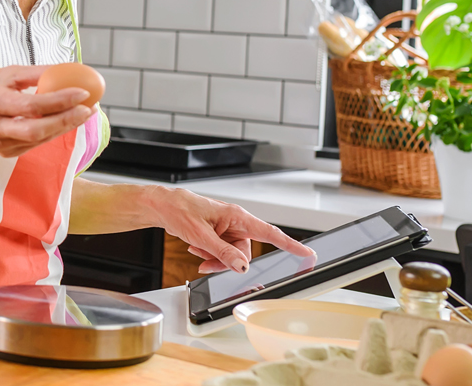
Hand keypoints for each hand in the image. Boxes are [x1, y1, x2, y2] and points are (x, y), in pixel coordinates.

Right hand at [0, 65, 92, 156]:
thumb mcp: (3, 74)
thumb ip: (34, 74)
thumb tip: (66, 70)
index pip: (32, 105)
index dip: (60, 100)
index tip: (83, 93)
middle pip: (37, 129)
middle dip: (67, 121)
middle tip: (89, 109)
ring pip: (38, 139)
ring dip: (64, 127)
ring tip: (83, 113)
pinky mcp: (3, 153)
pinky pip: (32, 144)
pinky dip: (50, 134)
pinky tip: (63, 123)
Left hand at [149, 187, 313, 274]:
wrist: (164, 206)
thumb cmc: (181, 210)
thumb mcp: (201, 236)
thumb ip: (223, 252)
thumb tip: (242, 266)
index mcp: (237, 216)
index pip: (270, 233)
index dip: (291, 245)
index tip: (308, 254)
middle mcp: (235, 222)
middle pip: (246, 252)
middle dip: (228, 262)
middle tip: (207, 262)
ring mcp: (227, 228)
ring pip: (233, 255)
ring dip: (215, 259)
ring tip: (198, 253)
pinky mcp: (219, 234)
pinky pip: (222, 252)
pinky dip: (209, 255)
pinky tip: (196, 249)